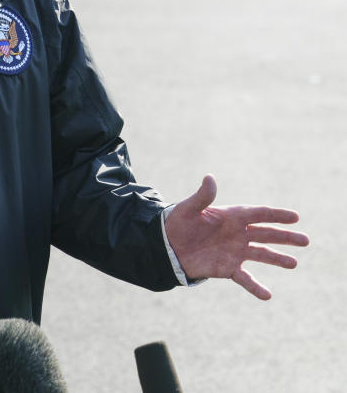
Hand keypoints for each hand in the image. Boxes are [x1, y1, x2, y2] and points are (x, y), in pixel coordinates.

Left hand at [165, 175, 308, 299]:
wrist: (167, 246)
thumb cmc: (177, 223)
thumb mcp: (188, 209)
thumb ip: (202, 196)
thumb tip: (209, 177)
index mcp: (231, 216)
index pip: (258, 214)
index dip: (276, 215)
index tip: (295, 217)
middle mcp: (237, 233)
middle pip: (266, 234)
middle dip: (286, 237)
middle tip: (305, 240)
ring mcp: (235, 251)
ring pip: (261, 254)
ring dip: (277, 259)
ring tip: (294, 263)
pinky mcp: (227, 268)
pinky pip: (245, 279)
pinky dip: (256, 287)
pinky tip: (268, 295)